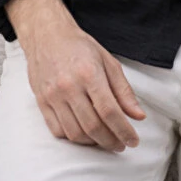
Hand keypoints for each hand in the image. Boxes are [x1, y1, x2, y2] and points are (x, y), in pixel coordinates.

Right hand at [7, 0, 146, 152]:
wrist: (47, 35)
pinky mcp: (41, 102)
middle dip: (111, 141)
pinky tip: (85, 134)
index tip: (133, 141)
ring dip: (94, 143)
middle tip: (121, 145)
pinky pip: (58, 131)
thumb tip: (138, 116)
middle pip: (93, 127)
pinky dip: (74, 138)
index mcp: (89, 74)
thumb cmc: (79, 46)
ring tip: (105, 140)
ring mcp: (53, 96)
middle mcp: (69, 86)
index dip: (124, 131)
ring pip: (75, 133)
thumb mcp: (108, 61)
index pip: (110, 111)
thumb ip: (123, 90)